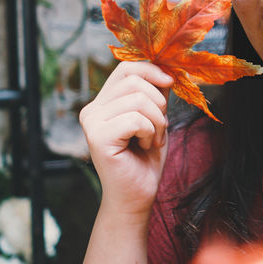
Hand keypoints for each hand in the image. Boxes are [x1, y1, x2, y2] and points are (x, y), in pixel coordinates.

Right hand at [79, 61, 173, 220]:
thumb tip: (167, 68)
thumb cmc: (145, 159)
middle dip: (159, 103)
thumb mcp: (156, 118)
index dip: (152, 70)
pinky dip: (151, 132)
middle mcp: (92, 109)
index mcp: (103, 102)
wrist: (137, 196)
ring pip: (139, 99)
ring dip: (157, 121)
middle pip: (135, 80)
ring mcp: (92, 122)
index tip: (171, 83)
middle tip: (159, 129)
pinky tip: (144, 147)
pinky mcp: (98, 137)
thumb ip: (156, 93)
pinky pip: (136, 119)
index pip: (126, 68)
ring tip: (152, 140)